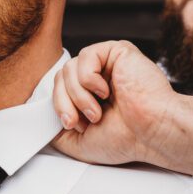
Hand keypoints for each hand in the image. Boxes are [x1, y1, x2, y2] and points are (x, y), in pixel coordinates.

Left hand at [52, 41, 192, 178]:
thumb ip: (57, 130)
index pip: (58, 89)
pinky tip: (106, 91)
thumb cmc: (125, 139)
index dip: (59, 106)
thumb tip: (41, 120)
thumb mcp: (79, 142)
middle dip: (65, 103)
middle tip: (83, 121)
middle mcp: (97, 77)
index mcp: (89, 95)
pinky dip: (89, 78)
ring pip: (69, 69)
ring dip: (78, 95)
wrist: (151, 133)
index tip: (72, 125)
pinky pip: (86, 56)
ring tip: (98, 111)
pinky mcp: (117, 51)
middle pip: (59, 78)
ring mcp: (107, 64)